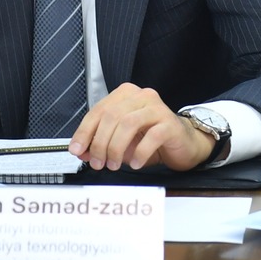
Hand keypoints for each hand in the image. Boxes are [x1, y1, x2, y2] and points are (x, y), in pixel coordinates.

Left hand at [69, 83, 215, 171]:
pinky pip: (152, 136)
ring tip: (113, 164)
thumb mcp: (121, 141)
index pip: (98, 110)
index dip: (85, 131)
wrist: (183, 143)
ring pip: (129, 124)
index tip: (77, 149)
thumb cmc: (151, 138)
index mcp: (125, 95)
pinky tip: (135, 163)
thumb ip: (100, 142)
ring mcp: (157, 108)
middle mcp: (141, 96)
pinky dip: (139, 152)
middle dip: (100, 143)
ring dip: (116, 148)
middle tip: (97, 162)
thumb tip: (81, 151)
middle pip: (112, 117)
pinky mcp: (170, 124)